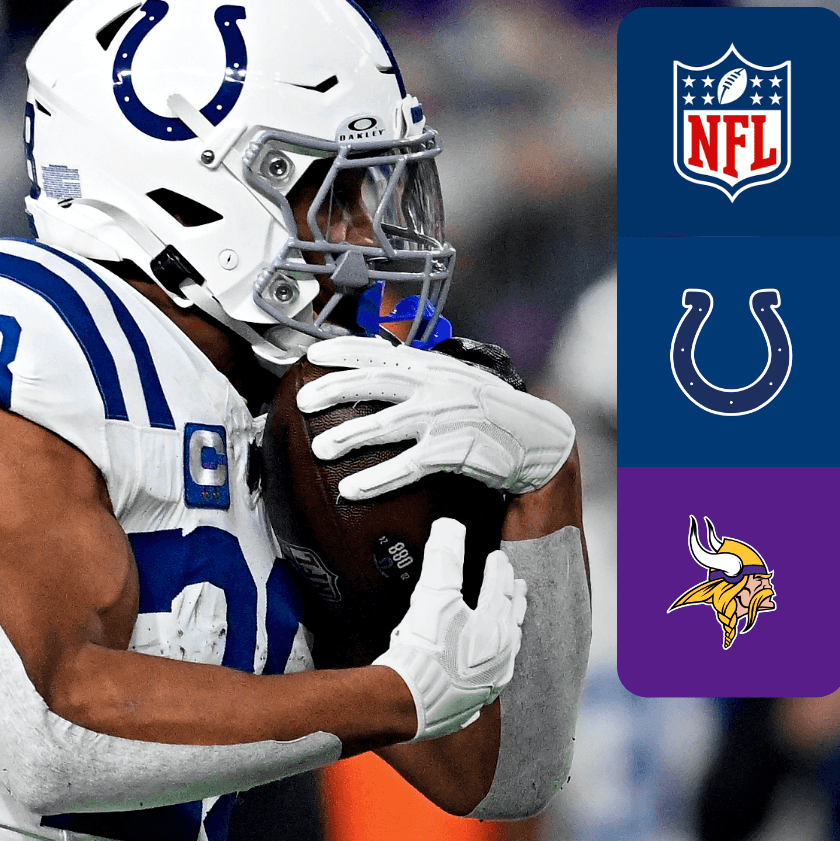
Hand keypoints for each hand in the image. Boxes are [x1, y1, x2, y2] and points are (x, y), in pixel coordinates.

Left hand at [296, 336, 575, 499]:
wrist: (537, 437)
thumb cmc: (489, 409)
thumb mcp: (454, 379)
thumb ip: (419, 372)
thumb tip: (381, 364)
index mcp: (430, 367)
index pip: (379, 352)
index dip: (344, 351)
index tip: (312, 354)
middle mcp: (434, 387)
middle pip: (373, 384)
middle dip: (333, 389)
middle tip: (302, 400)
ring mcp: (443, 418)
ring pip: (384, 425)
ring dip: (348, 437)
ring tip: (319, 448)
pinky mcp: (451, 451)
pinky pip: (406, 466)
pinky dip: (377, 478)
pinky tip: (352, 489)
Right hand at [373, 519, 526, 740]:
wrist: (410, 700)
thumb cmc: (424, 649)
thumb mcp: (432, 595)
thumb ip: (444, 558)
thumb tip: (450, 526)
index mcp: (495, 626)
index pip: (500, 590)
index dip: (498, 571)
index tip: (497, 558)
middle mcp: (501, 655)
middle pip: (512, 619)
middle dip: (514, 598)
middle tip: (518, 584)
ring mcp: (490, 681)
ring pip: (508, 650)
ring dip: (509, 630)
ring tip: (510, 622)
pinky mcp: (474, 701)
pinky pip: (493, 679)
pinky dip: (496, 664)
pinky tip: (490, 667)